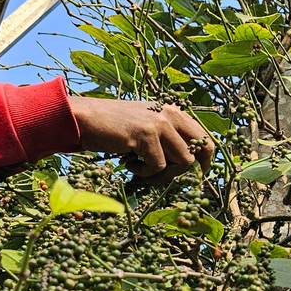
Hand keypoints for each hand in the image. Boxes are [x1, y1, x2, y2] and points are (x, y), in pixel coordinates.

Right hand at [68, 97, 215, 182]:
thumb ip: (166, 137)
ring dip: (164, 174)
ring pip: (183, 161)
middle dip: (191, 169)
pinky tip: (130, 166)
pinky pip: (159, 166)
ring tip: (144, 171)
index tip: (198, 174)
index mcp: (173, 111)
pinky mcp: (147, 136)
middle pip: (201, 149)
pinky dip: (145, 173)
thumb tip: (187, 163)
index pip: (204, 136)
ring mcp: (160, 123)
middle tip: (172, 178)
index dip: (205, 159)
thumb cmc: (113, 126)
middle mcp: (171, 114)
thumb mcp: (145, 126)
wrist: (85, 117)